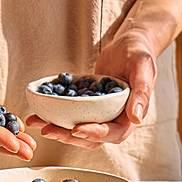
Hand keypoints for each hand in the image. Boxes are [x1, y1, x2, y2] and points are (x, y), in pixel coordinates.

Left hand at [26, 31, 156, 147]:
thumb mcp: (143, 68)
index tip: (77, 129)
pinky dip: (55, 115)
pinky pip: (70, 114)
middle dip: (68, 136)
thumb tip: (136, 117)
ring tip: (38, 122)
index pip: (112, 133)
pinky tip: (39, 111)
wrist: (129, 43)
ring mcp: (99, 114)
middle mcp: (114, 119)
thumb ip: (142, 92)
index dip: (94, 134)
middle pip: (91, 138)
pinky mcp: (87, 105)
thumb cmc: (139, 53)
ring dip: (58, 129)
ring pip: (77, 129)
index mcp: (129, 116)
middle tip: (48, 130)